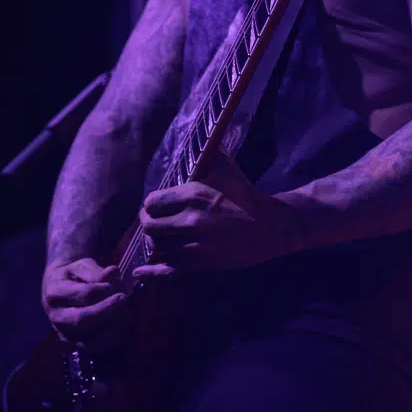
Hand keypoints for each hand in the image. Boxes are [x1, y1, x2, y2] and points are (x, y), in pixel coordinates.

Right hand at [42, 257, 128, 344]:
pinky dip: (110, 338)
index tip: (116, 282)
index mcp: (54, 293)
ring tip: (126, 312)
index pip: (83, 294)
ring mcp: (64, 332)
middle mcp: (56, 316)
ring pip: (88, 337)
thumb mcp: (80, 266)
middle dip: (107, 310)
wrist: (59, 289)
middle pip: (82, 319)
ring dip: (112, 327)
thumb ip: (95, 271)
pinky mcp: (73, 344)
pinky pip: (94, 347)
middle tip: (124, 299)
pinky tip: (120, 325)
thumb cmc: (73, 276)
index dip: (104, 290)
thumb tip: (113, 273)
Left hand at [135, 155, 304, 277]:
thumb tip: (194, 138)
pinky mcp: (201, 263)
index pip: (152, 202)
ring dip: (156, 242)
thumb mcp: (226, 168)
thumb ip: (205, 155)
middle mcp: (190, 220)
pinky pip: (169, 270)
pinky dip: (152, 272)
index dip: (150, 205)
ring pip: (158, 247)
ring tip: (161, 238)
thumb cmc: (245, 195)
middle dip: (149, 223)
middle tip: (154, 222)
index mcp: (193, 195)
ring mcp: (194, 244)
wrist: (270, 227)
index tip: (156, 206)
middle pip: (149, 226)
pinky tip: (140, 272)